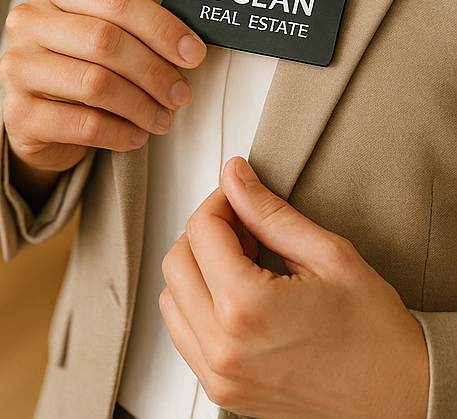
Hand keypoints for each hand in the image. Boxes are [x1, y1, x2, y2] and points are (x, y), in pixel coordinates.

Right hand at [0, 0, 206, 197]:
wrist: (36, 114)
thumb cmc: (78, 66)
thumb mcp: (98, 35)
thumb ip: (133, 29)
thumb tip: (190, 47)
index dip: (161, 27)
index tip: (192, 54)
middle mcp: (27, 23)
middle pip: (105, 40)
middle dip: (154, 71)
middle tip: (180, 94)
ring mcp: (17, 68)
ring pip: (96, 83)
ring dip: (141, 106)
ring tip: (161, 118)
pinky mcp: (18, 113)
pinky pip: (84, 124)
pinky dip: (120, 134)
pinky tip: (134, 135)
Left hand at [160, 156, 429, 418]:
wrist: (404, 397)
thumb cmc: (380, 338)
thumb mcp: (331, 257)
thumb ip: (271, 213)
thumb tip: (235, 179)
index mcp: (247, 308)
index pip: (201, 230)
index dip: (220, 202)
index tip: (238, 197)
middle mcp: (223, 346)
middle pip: (177, 261)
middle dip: (206, 235)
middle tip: (245, 230)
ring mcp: (219, 373)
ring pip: (171, 297)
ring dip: (197, 272)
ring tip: (244, 266)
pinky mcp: (222, 390)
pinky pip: (183, 334)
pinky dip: (198, 308)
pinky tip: (236, 299)